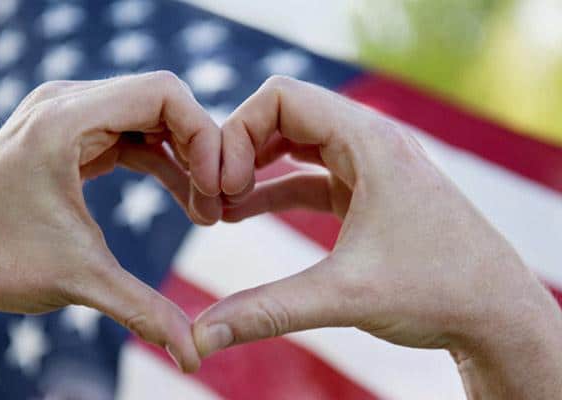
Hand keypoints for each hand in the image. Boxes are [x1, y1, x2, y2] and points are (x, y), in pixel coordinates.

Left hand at [0, 72, 222, 373]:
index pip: (161, 92)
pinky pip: (132, 134)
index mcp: (63, 121)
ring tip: (205, 208)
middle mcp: (64, 103)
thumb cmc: (0, 265)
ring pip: (150, 116)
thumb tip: (195, 355)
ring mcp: (66, 114)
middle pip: (161, 100)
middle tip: (219, 200)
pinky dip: (163, 162)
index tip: (219, 185)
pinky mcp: (70, 132)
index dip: (204, 132)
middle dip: (200, 147)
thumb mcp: (81, 280)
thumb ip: (144, 310)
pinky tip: (185, 197)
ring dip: (185, 157)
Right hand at [193, 76, 561, 397]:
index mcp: (369, 141)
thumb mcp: (346, 296)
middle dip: (240, 148)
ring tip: (218, 203)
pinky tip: (241, 211)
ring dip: (254, 167)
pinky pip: (307, 175)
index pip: (282, 98)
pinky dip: (272, 189)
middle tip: (212, 194)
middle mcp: (370, 141)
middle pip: (284, 115)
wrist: (496, 313)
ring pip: (295, 144)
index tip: (221, 185)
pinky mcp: (366, 192)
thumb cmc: (438, 292)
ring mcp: (368, 166)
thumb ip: (267, 311)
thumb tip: (202, 337)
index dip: (238, 133)